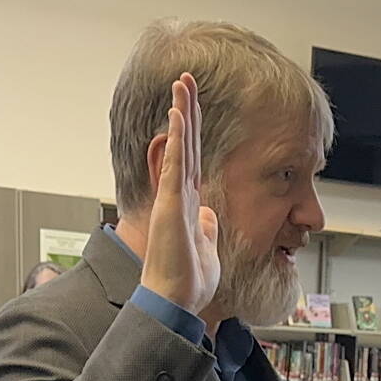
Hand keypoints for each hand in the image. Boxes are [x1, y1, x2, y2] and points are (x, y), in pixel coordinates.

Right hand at [138, 73, 221, 316]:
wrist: (175, 301)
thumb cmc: (188, 282)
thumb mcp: (206, 248)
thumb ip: (206, 228)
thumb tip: (210, 214)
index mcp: (189, 205)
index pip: (193, 159)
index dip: (194, 132)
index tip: (194, 107)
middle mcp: (179, 195)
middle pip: (186, 144)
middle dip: (187, 111)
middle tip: (185, 80)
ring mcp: (173, 198)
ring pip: (179, 147)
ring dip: (181, 113)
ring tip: (181, 84)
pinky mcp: (171, 204)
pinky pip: (176, 165)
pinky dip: (178, 139)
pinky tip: (179, 115)